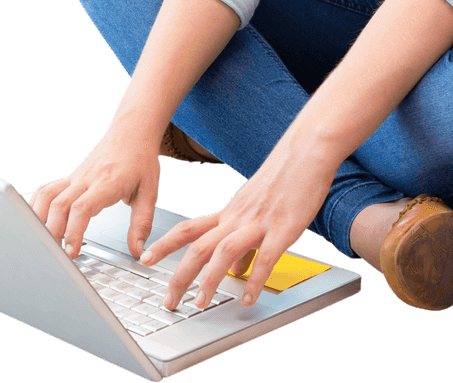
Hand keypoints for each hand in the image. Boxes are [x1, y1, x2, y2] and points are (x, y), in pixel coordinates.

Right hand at [27, 125, 160, 260]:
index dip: (73, 231)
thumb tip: (137, 251)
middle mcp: (86, 179)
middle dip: (53, 233)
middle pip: (59, 205)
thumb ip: (142, 222)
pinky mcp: (69, 177)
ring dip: (40, 220)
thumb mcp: (150, 191)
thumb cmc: (141, 159)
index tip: (72, 251)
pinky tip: (35, 223)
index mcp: (107, 183)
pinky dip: (36, 206)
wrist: (132, 131)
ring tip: (43, 243)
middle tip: (55, 256)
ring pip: (47, 196)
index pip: (82, 207)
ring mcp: (75, 177)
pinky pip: (46, 190)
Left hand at [138, 140, 336, 310]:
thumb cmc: (283, 176)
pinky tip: (248, 299)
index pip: (189, 229)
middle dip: (180, 275)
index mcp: (230, 211)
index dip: (164, 244)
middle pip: (200, 246)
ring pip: (225, 250)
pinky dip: (254, 280)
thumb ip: (242, 238)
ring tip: (200, 303)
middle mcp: (238, 216)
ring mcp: (260, 221)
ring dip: (210, 279)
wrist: (308, 149)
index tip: (145, 259)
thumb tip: (234, 271)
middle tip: (168, 300)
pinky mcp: (284, 227)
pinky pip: (266, 257)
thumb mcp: (255, 206)